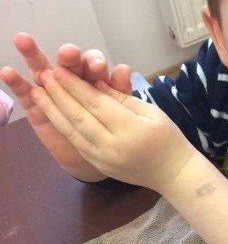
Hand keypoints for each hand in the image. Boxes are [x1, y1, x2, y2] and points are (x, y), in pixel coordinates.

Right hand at [0, 34, 130, 176]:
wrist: (98, 154)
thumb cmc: (109, 127)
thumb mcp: (118, 110)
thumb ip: (119, 91)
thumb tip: (124, 69)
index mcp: (94, 78)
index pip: (92, 63)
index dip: (94, 62)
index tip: (98, 67)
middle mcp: (71, 79)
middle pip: (68, 62)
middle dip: (68, 56)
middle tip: (70, 54)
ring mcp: (51, 89)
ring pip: (42, 69)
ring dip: (32, 54)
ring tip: (23, 41)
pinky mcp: (35, 103)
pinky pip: (24, 91)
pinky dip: (15, 82)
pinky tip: (8, 72)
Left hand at [34, 66, 195, 191]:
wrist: (173, 174)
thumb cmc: (168, 137)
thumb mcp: (151, 111)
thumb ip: (121, 98)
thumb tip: (95, 83)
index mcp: (130, 128)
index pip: (96, 102)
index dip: (75, 85)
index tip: (58, 69)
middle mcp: (113, 145)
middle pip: (80, 116)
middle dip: (58, 94)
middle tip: (43, 74)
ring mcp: (104, 158)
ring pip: (73, 131)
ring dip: (52, 110)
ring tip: (37, 92)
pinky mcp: (99, 166)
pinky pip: (77, 144)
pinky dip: (62, 127)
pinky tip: (52, 114)